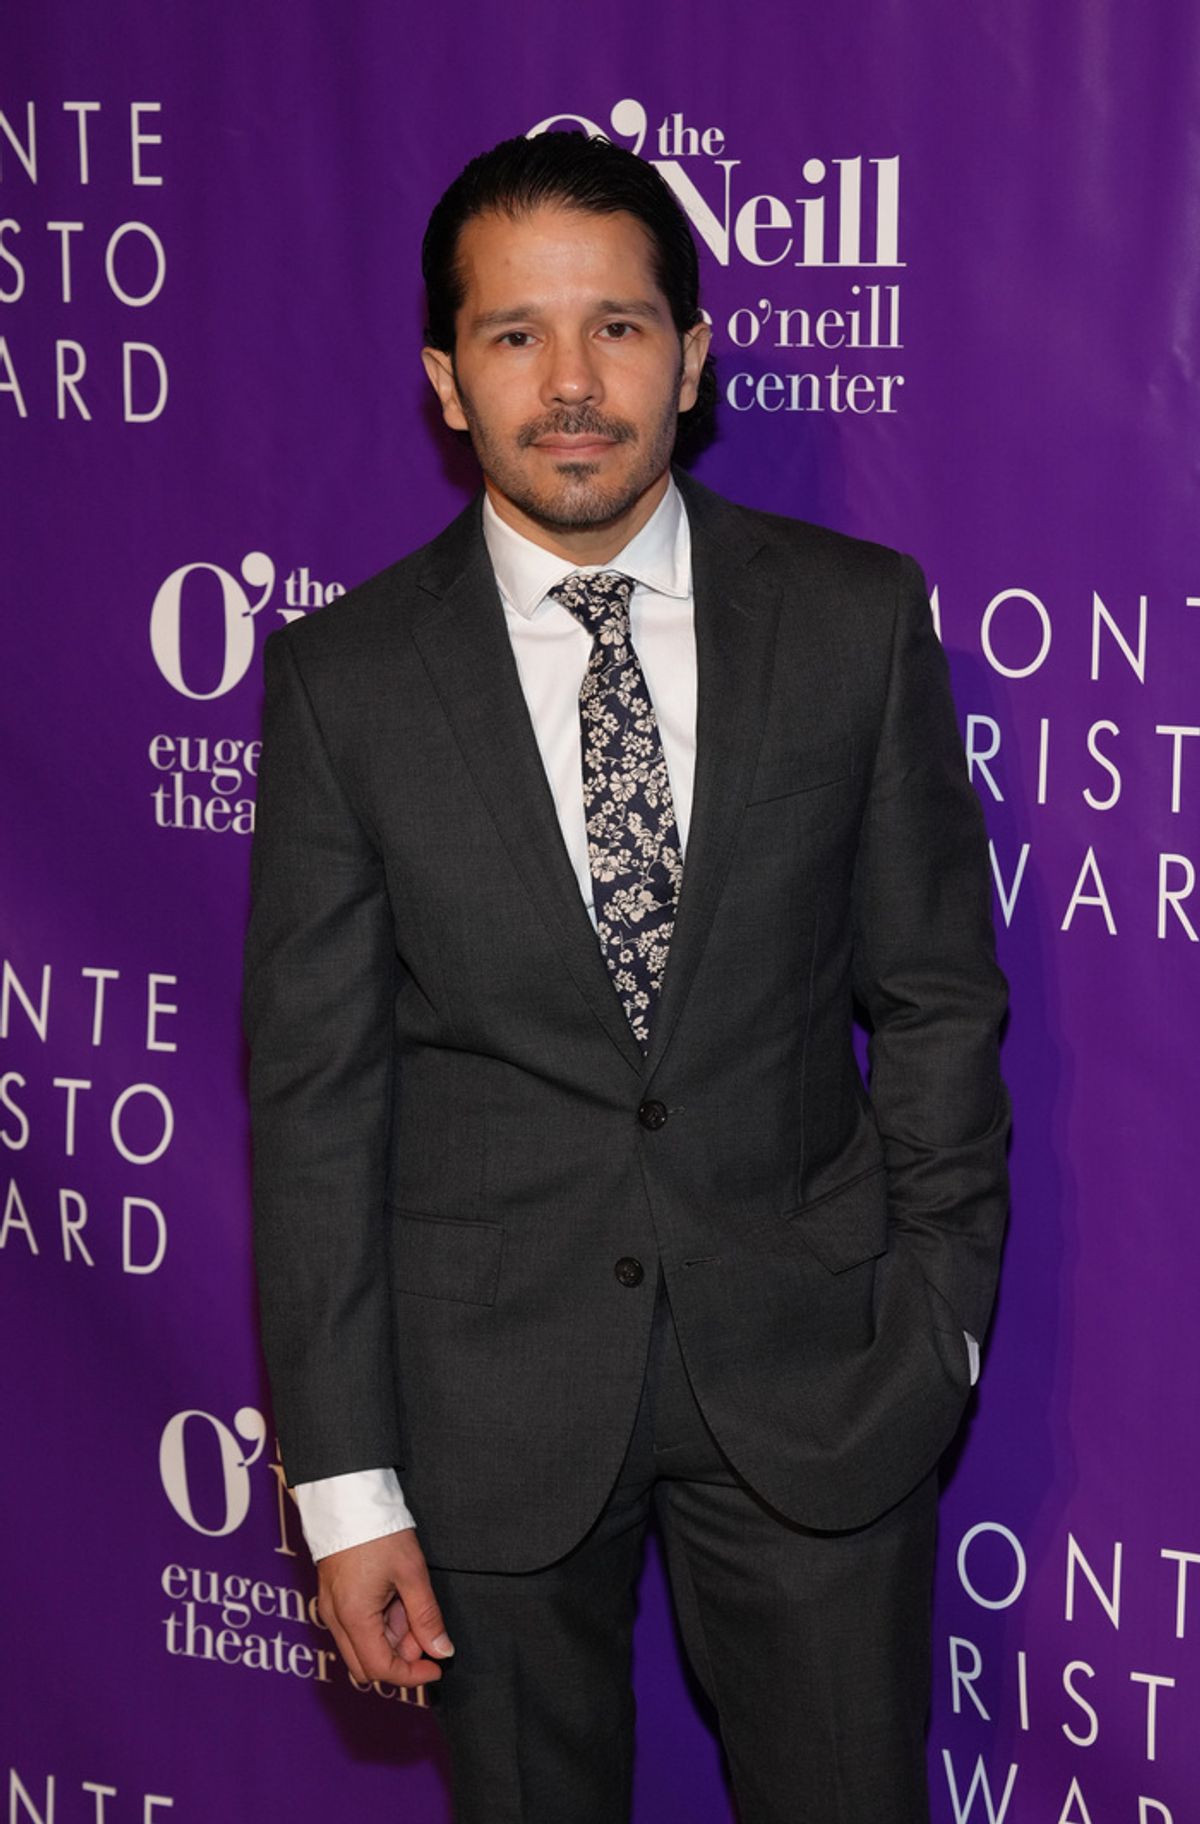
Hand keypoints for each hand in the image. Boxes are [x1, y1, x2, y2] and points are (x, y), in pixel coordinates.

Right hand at [317, 1529, 453, 1688]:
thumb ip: (426, 1616)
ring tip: (408, 1599)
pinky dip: (378, 1621)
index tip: (436, 1667)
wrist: (347, 1497)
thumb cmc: (379, 1532)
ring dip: (390, 1636)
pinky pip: (354, 1625)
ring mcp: (331, 1608)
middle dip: (400, 1655)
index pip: (381, 1669)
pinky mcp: (332, 1596)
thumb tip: (441, 1650)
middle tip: (423, 1626)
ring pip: (362, 1644)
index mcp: (353, 1617)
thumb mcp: (411, 1573)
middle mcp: (335, 1619)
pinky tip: (394, 1596)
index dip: (411, 1675)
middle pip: (367, 1663)